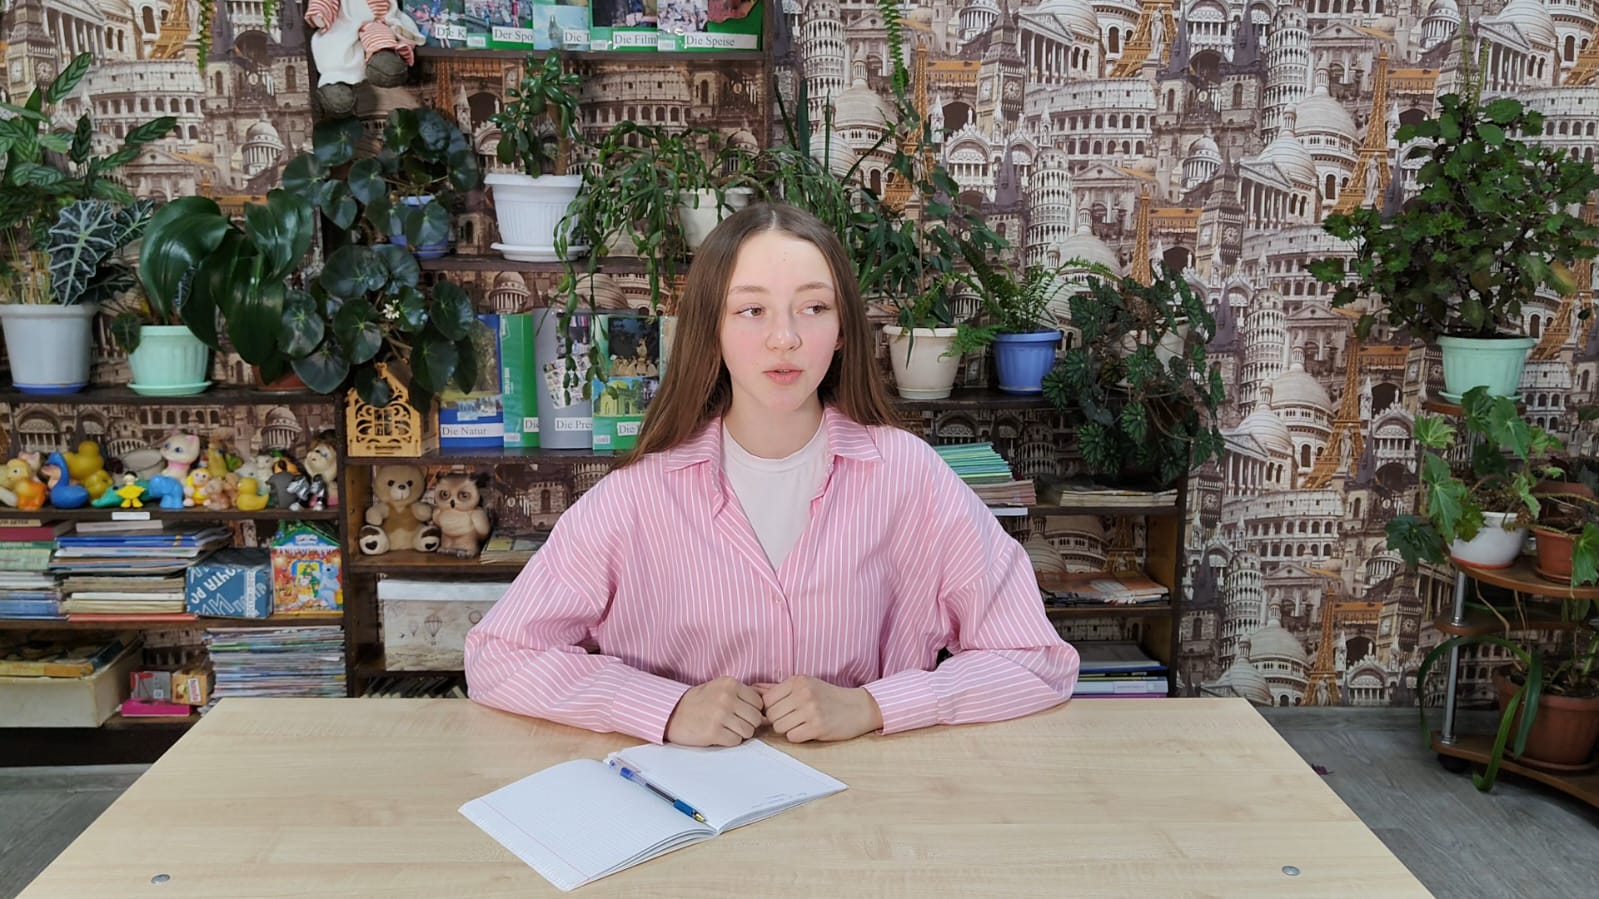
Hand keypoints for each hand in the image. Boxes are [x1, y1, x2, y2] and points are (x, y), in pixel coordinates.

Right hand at [664, 677, 762, 746]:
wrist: (672, 713)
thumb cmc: (699, 702)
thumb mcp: (720, 688)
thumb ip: (742, 694)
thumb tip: (768, 710)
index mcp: (730, 684)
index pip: (758, 702)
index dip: (752, 711)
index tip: (741, 713)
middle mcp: (727, 698)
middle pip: (756, 718)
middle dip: (748, 724)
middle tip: (734, 723)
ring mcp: (720, 715)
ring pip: (748, 731)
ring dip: (739, 733)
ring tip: (726, 728)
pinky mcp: (713, 732)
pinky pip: (736, 741)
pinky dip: (729, 740)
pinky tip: (719, 734)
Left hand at [757, 677, 882, 742]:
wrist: (858, 707)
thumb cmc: (829, 696)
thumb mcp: (805, 685)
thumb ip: (778, 688)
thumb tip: (752, 690)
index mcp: (798, 681)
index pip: (767, 699)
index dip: (770, 709)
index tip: (781, 711)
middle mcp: (803, 693)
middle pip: (771, 715)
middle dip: (778, 720)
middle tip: (793, 719)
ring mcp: (811, 710)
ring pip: (779, 727)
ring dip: (788, 729)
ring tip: (801, 723)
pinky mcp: (818, 727)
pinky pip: (792, 736)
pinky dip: (798, 736)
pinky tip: (808, 730)